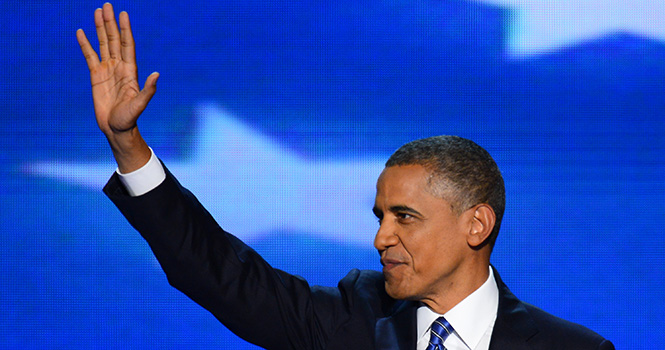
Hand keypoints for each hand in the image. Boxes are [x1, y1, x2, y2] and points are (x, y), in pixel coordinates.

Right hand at [77, 3, 155, 171]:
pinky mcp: (96, 76)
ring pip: (103, 45)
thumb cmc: (130, 119)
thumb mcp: (140, 104)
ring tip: (97, 12)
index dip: (125, 30)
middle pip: (114, 40)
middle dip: (111, 23)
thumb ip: (148, 90)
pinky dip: (85, 44)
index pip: (128, 45)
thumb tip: (157, 75)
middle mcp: (119, 67)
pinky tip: (81, 32)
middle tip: (107, 5)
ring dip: (100, 28)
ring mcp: (107, 70)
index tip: (123, 14)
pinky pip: (90, 56)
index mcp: (130, 71)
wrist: (116, 128)